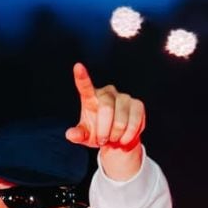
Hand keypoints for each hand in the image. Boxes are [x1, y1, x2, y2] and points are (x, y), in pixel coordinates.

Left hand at [65, 63, 145, 179]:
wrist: (117, 139)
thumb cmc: (98, 133)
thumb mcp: (85, 136)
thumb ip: (78, 135)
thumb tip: (70, 134)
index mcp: (90, 98)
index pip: (85, 86)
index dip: (82, 77)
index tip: (78, 67)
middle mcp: (107, 92)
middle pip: (106, 109)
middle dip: (104, 131)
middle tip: (103, 140)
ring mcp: (123, 96)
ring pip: (121, 119)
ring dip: (116, 135)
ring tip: (114, 139)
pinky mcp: (137, 104)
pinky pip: (134, 121)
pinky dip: (129, 135)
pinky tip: (125, 137)